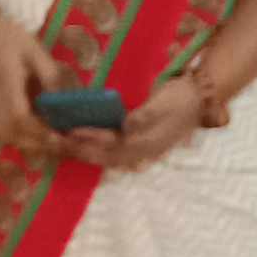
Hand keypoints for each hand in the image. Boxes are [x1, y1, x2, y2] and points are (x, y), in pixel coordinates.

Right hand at [0, 12, 63, 150]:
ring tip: (54, 140)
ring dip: (31, 143)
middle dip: (39, 144)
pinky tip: (41, 132)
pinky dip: (24, 136)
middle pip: (13, 134)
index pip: (21, 117)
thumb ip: (50, 76)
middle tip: (63, 143)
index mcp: (7, 85)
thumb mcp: (35, 52)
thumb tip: (66, 100)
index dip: (40, 131)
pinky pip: (6, 129)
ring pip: (9, 135)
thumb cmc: (8, 37)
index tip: (59, 137)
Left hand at [63, 75, 209, 176]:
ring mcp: (141, 150)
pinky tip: (84, 146)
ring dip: (86, 153)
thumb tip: (126, 127)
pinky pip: (113, 153)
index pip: (112, 143)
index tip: (70, 132)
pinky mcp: (139, 145)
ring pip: (107, 158)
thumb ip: (146, 116)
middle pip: (105, 156)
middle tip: (56, 144)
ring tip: (64, 148)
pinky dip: (97, 151)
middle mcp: (141, 151)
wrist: (200, 99)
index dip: (91, 138)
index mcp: (146, 141)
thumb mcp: (165, 104)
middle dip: (80, 151)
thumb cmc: (180, 98)